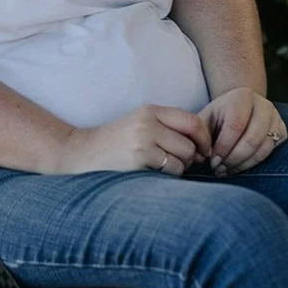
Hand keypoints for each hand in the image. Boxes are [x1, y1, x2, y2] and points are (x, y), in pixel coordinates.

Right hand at [52, 104, 211, 175]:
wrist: (83, 153)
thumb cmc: (117, 142)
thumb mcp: (141, 125)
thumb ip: (168, 128)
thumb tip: (203, 148)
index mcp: (150, 110)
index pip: (192, 120)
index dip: (204, 137)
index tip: (204, 150)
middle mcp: (147, 122)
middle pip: (190, 142)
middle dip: (191, 157)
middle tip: (180, 163)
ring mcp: (143, 140)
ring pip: (183, 158)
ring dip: (180, 168)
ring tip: (162, 168)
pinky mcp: (139, 159)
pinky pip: (172, 171)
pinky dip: (169, 177)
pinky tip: (153, 174)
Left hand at [197, 87, 286, 176]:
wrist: (241, 108)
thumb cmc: (220, 115)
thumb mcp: (207, 117)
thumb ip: (201, 133)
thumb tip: (200, 156)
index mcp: (242, 96)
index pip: (235, 125)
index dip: (224, 146)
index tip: (213, 161)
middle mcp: (262, 105)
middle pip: (252, 139)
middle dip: (233, 159)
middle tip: (220, 170)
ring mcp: (275, 118)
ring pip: (262, 149)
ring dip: (243, 164)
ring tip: (227, 170)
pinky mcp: (282, 131)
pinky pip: (270, 153)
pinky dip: (254, 164)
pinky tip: (239, 167)